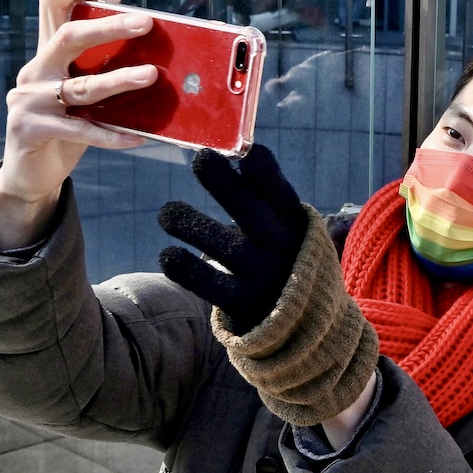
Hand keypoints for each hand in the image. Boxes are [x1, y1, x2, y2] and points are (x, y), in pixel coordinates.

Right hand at [0, 0, 157, 250]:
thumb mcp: (83, 100)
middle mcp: (34, 71)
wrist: (30, 175)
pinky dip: (112, 134)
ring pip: (81, 86)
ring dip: (119, 80)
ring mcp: (28, 100)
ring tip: (151, 76)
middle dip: (110, 28)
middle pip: (69, 36)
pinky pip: (80, 130)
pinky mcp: (29, 129)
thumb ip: (103, 78)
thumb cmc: (65, 133)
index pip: (52, 4)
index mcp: (47, 56)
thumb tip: (158, 66)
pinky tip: (138, 137)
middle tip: (145, 24)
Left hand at [158, 145, 309, 333]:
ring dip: (195, 228)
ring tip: (167, 213)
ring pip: (228, 250)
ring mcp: (263, 278)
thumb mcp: (284, 226)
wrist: (305, 322)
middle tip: (201, 159)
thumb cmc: (283, 258)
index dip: (266, 173)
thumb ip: (263, 196)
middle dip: (227, 186)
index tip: (246, 153)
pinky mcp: (243, 304)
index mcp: (293, 224)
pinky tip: (168, 256)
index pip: (280, 193)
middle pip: (253, 214)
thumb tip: (233, 151)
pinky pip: (212, 287)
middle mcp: (282, 249)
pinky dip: (188, 271)